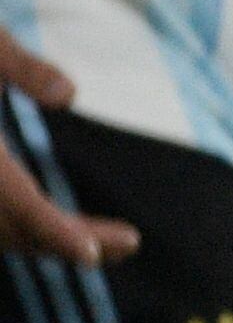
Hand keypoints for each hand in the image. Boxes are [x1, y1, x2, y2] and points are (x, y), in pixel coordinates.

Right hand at [0, 36, 132, 267]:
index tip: (91, 254)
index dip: (53, 231)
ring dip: (51, 241)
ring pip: (1, 232)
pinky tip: (68, 228)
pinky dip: (29, 230)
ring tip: (115, 242)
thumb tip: (69, 96)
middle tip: (130, 243)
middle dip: (67, 240)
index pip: (16, 202)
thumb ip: (23, 67)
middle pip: (13, 226)